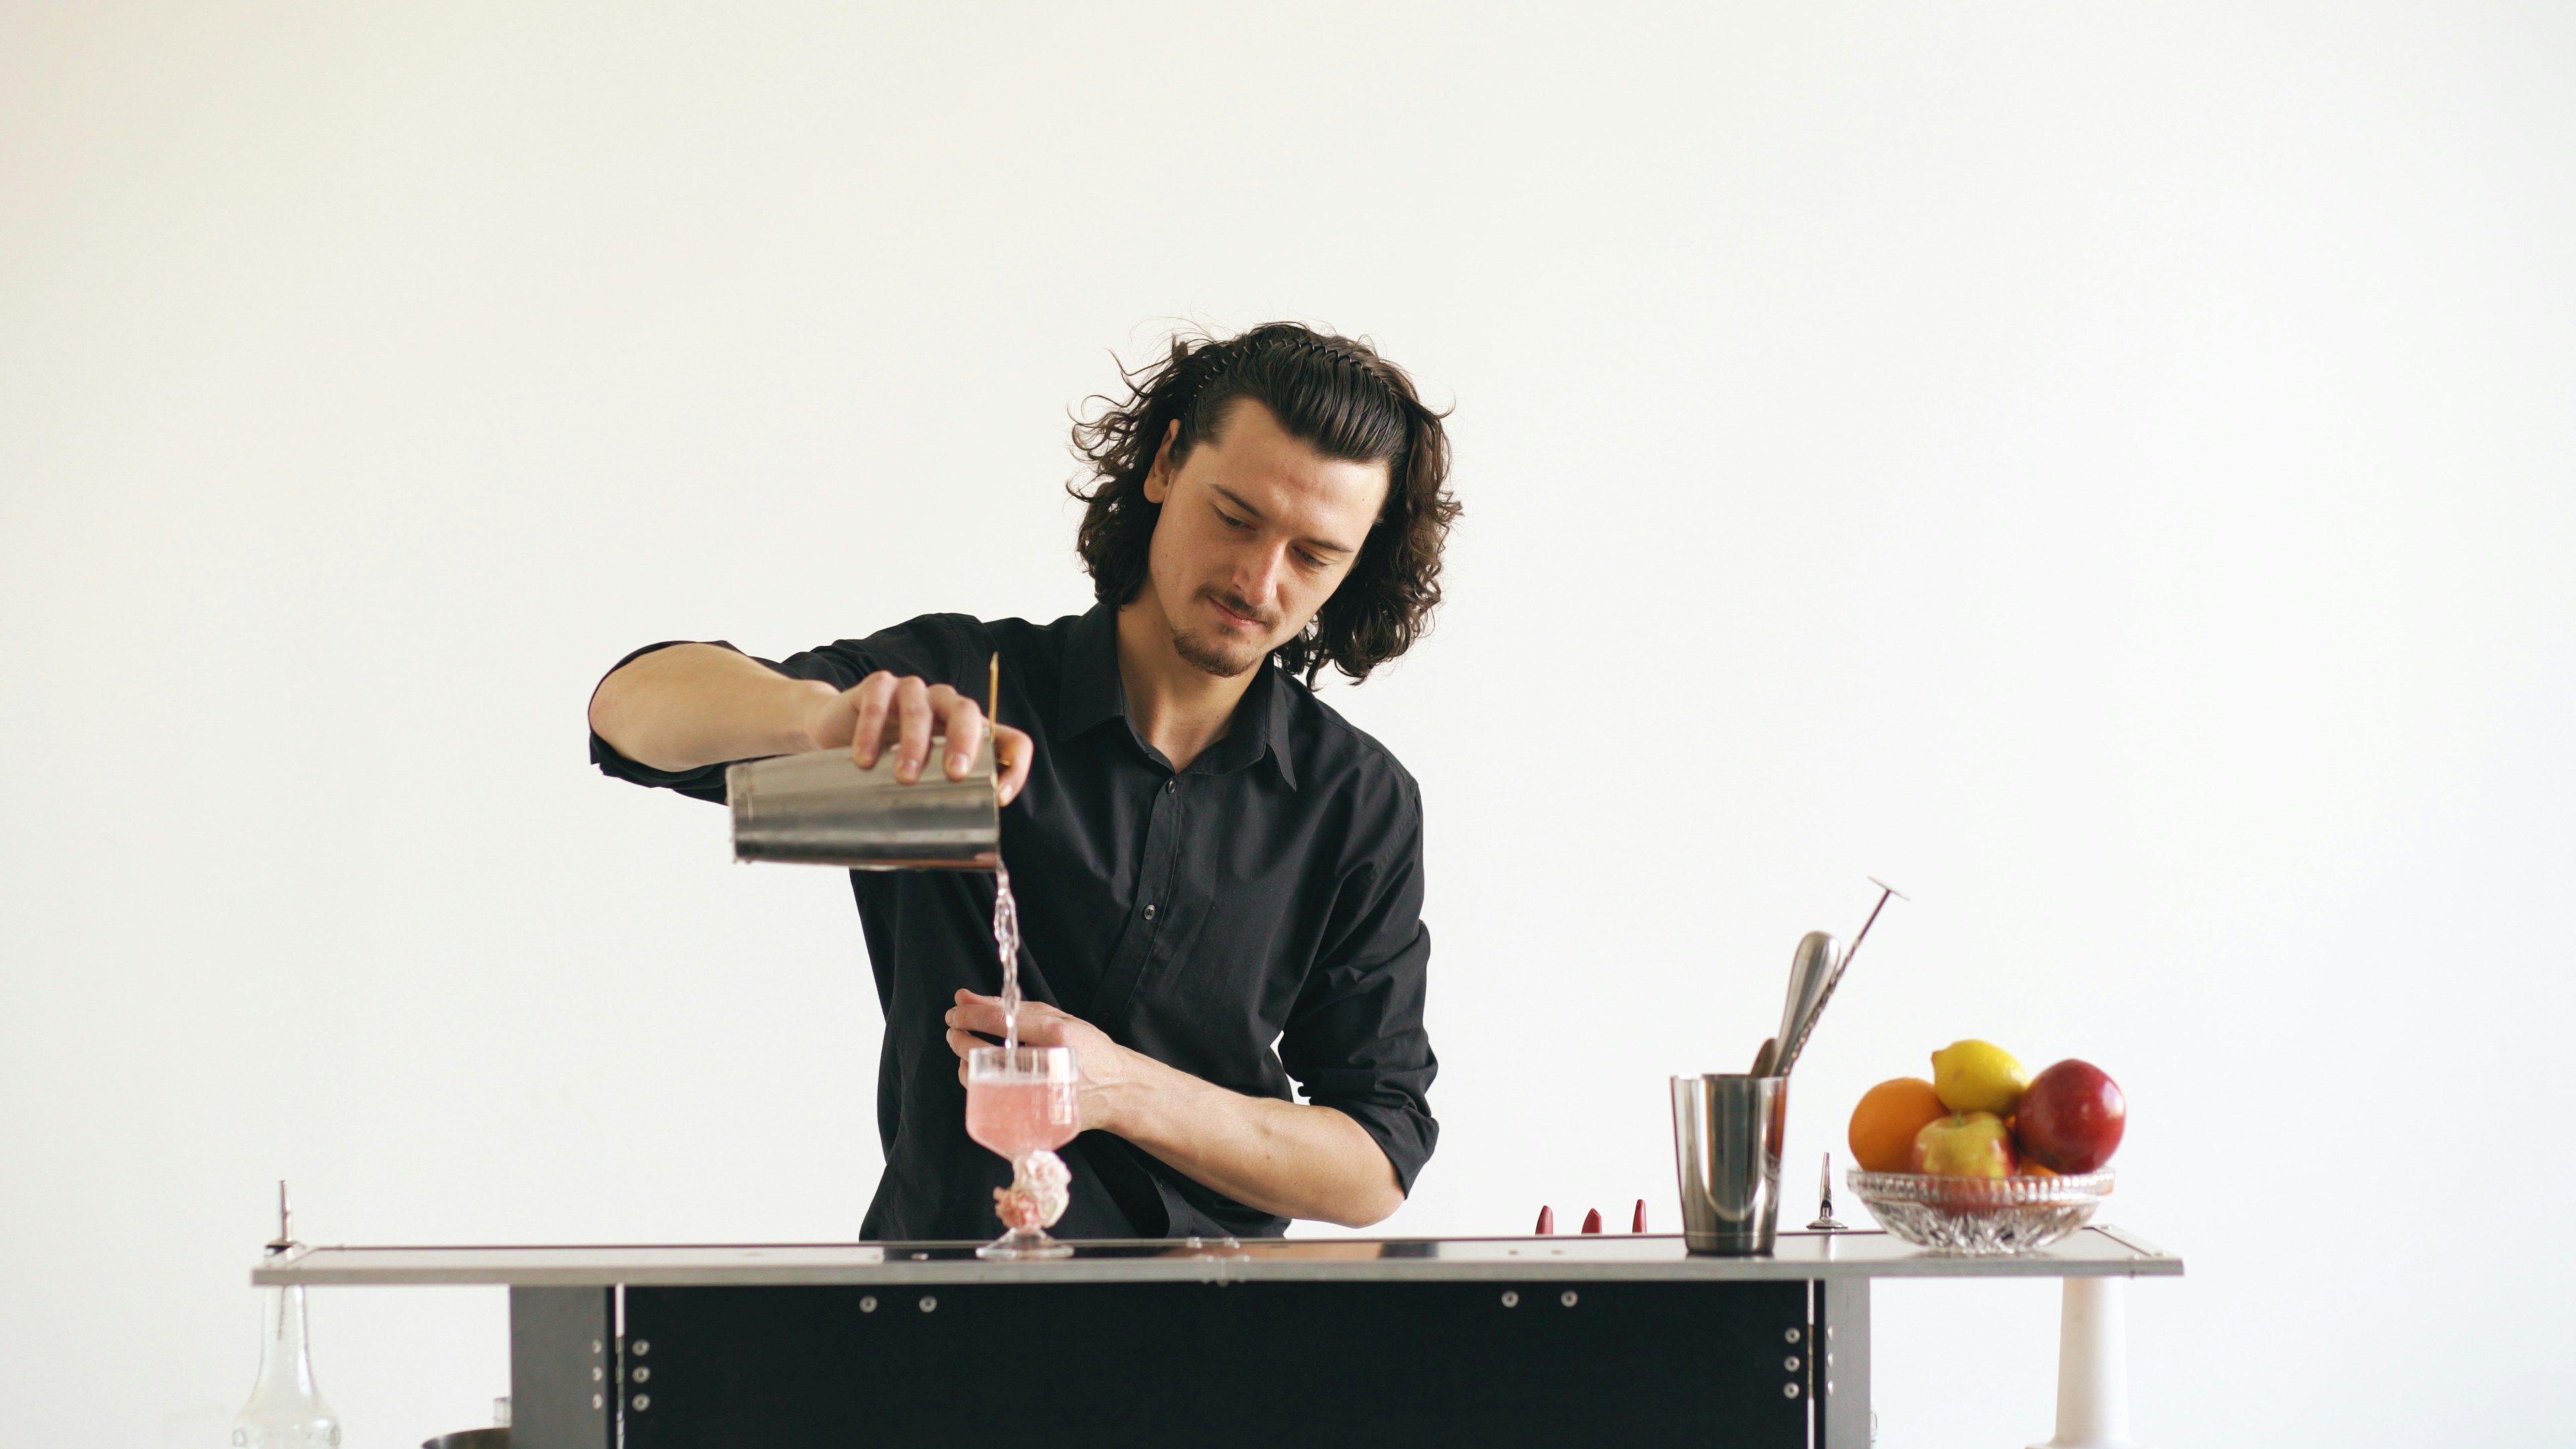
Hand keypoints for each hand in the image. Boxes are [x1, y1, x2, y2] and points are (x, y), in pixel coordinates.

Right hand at [804, 671, 1034, 804]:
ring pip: (921, 708)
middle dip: (963, 744)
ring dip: (915, 742)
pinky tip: (864, 758)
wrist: (834, 728)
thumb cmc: (886, 759)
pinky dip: (871, 730)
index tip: (998, 797)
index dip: (1014, 765)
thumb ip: (935, 801)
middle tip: (953, 776)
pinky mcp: (878, 686)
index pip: (1010, 740)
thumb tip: (944, 853)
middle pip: (968, 713)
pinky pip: (879, 702)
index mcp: (968, 730)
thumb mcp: (918, 779)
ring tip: (904, 776)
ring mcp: (912, 691)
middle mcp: (946, 705)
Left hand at [945, 989, 1134, 1132]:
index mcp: (1056, 1033)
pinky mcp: (1032, 1115)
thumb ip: (1012, 1006)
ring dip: (963, 1062)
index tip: (954, 1012)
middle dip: (959, 1038)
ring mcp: (1038, 1094)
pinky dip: (979, 1084)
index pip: (1000, 1020)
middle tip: (954, 1030)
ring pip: (982, 1080)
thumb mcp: (1057, 1018)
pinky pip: (991, 1100)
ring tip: (966, 1050)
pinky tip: (981, 1072)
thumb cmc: (1088, 1049)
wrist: (1117, 1090)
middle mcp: (1046, 1064)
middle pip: (984, 1052)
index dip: (968, 1015)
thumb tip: (966, 997)